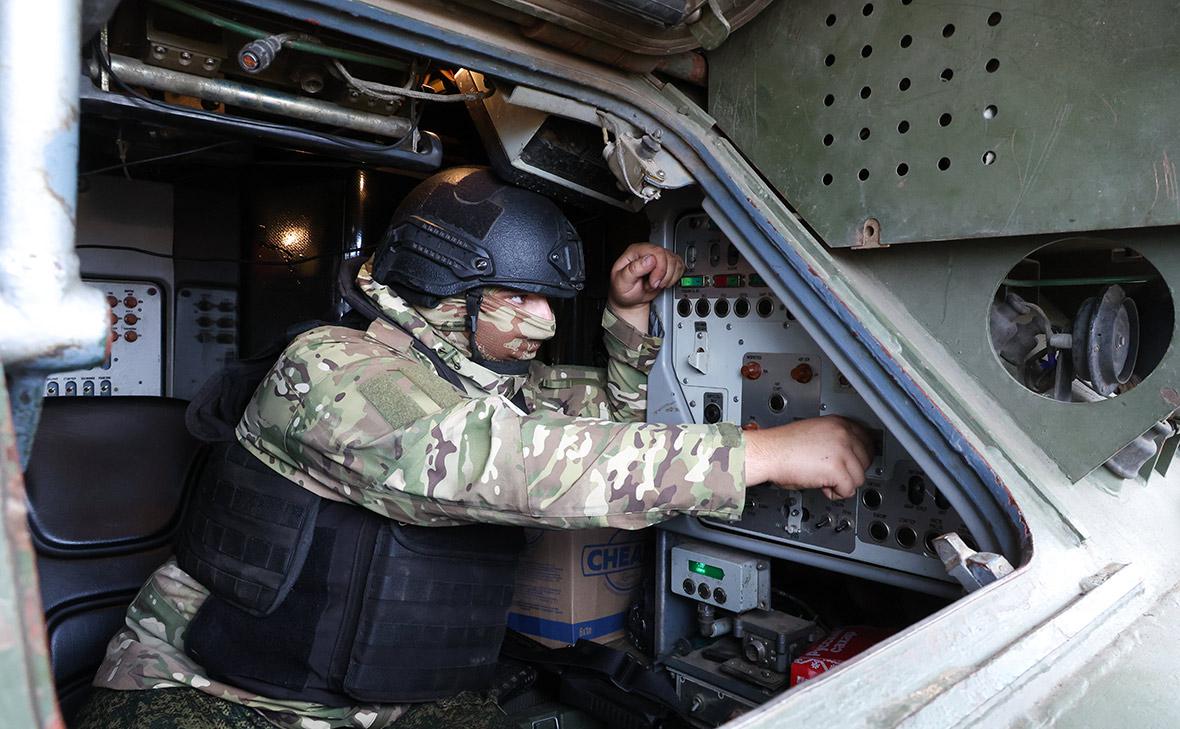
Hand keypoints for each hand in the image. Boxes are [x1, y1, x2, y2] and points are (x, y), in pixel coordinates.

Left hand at [608, 243, 685, 326]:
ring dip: (669, 277)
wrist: (629, 300)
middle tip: (653, 285)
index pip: (657, 252)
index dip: (659, 269)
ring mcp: (659, 258)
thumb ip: (634, 269)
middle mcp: (648, 252)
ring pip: (675, 261)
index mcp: (635, 251)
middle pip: (668, 256)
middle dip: (664, 275)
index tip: (653, 282)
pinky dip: (674, 278)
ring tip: (656, 284)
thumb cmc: (623, 290)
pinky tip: (664, 282)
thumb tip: (650, 259)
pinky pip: (679, 267)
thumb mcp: (622, 282)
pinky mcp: (667, 265)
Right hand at [742, 416, 873, 499]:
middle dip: (852, 471)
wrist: (768, 453)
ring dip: (843, 483)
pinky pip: (848, 490)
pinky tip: (822, 487)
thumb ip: (834, 439)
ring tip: (825, 481)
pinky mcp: (837, 469)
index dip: (861, 456)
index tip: (855, 463)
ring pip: (859, 477)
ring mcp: (842, 451)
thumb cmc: (782, 446)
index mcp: (838, 423)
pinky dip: (836, 494)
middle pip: (866, 459)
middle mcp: (843, 434)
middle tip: (835, 475)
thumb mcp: (814, 432)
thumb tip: (847, 454)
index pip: (867, 439)